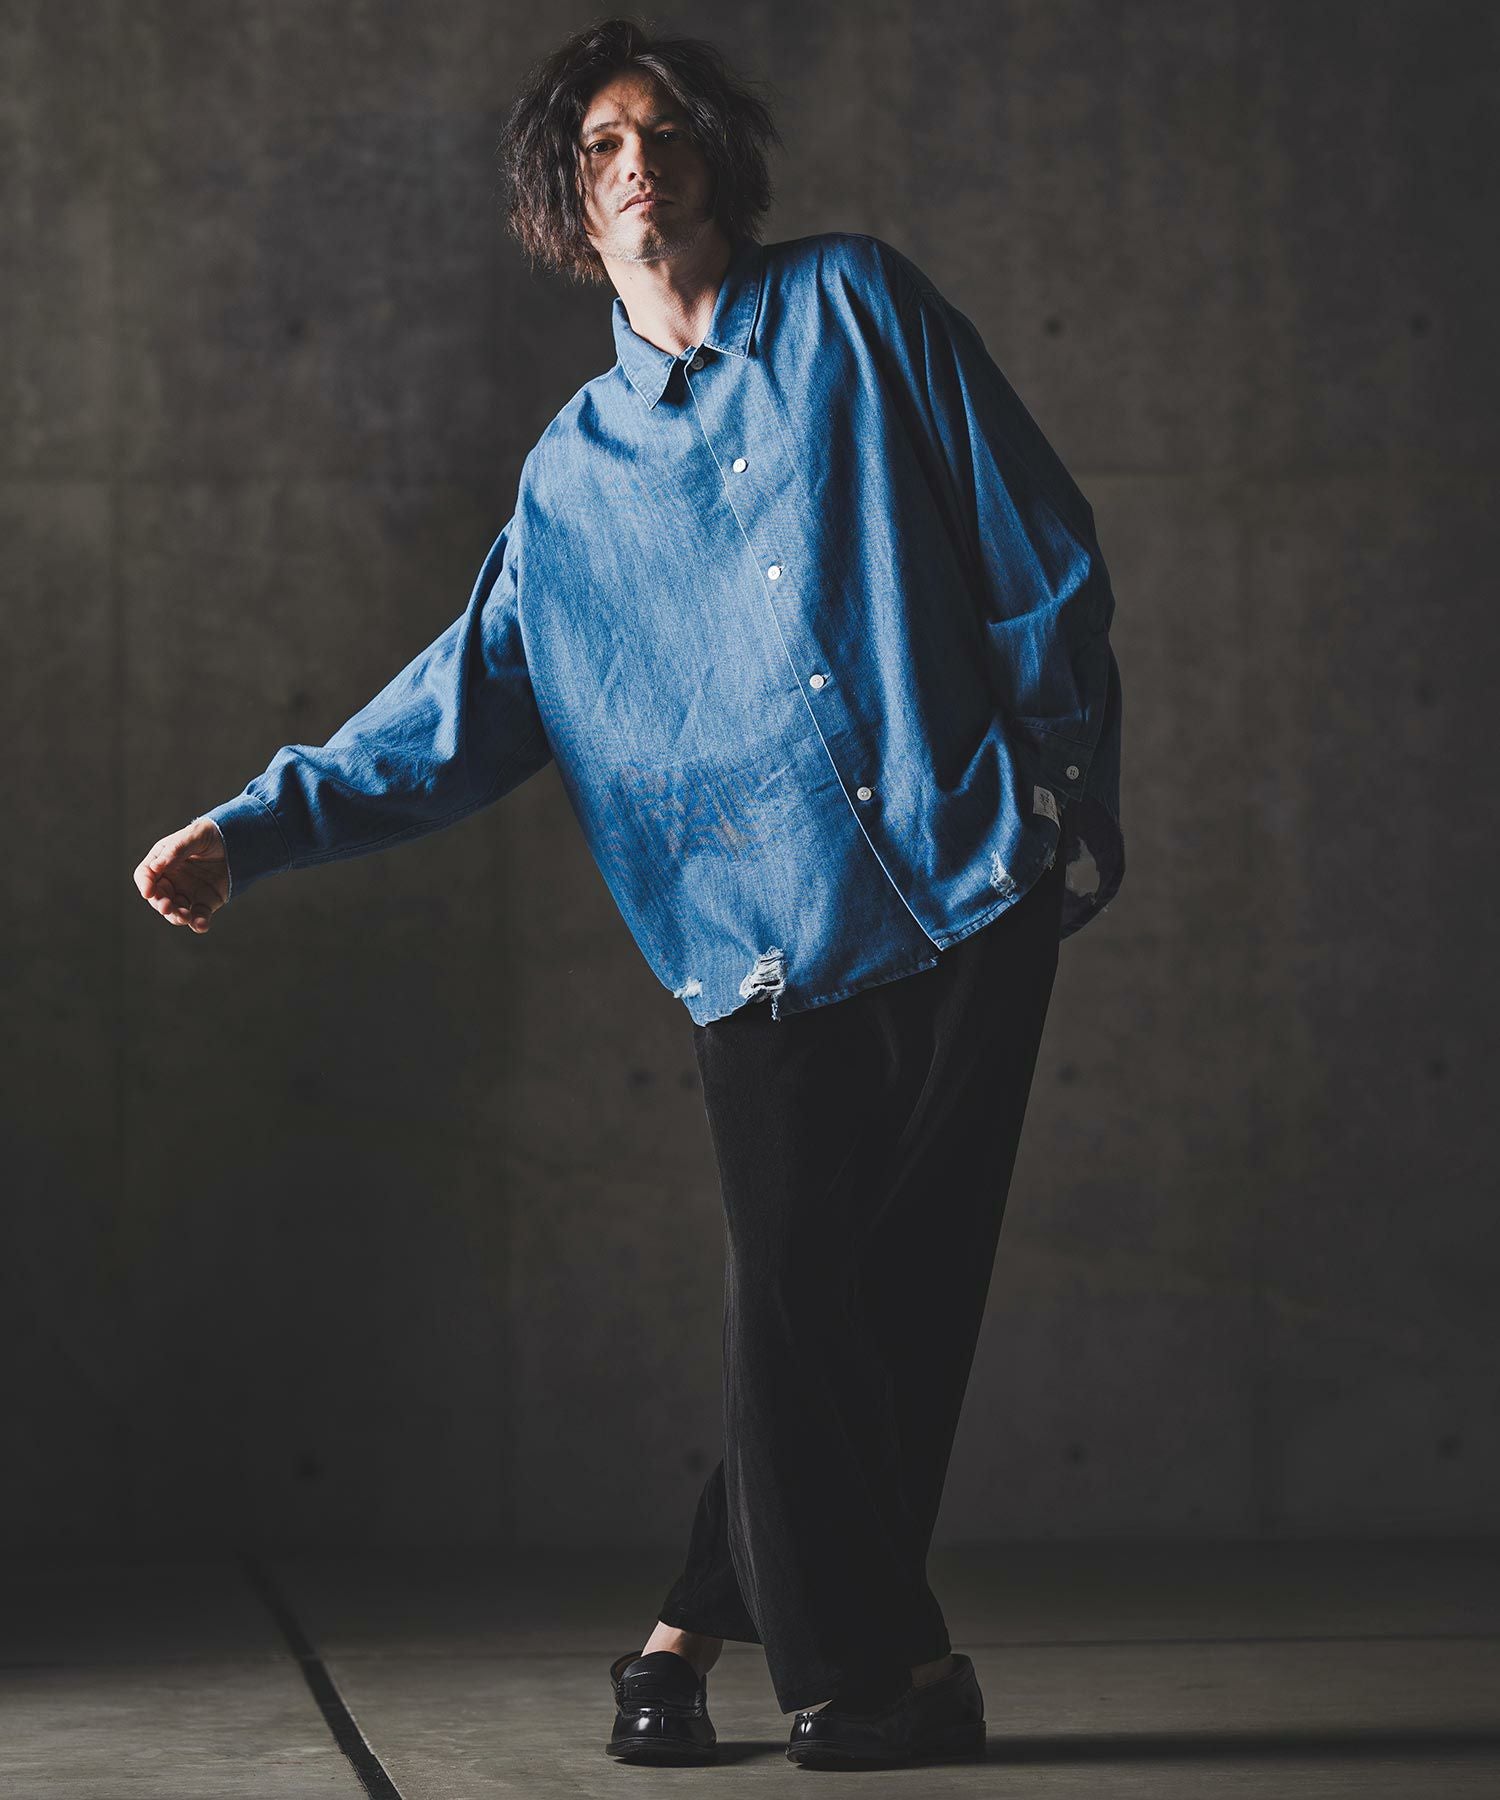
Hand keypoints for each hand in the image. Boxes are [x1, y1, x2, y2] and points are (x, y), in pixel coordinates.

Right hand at [134, 817, 229, 932]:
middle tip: (167, 907)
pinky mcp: (206, 902)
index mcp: (162, 861)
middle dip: (161, 904)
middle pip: (158, 897)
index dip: (145, 884)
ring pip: (176, 911)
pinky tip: (201, 925)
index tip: (148, 892)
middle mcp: (172, 880)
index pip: (146, 875)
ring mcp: (188, 893)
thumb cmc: (210, 834)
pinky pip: (199, 917)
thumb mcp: (194, 836)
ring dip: (177, 916)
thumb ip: (176, 850)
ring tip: (185, 917)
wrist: (238, 841)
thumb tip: (156, 867)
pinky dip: (199, 923)